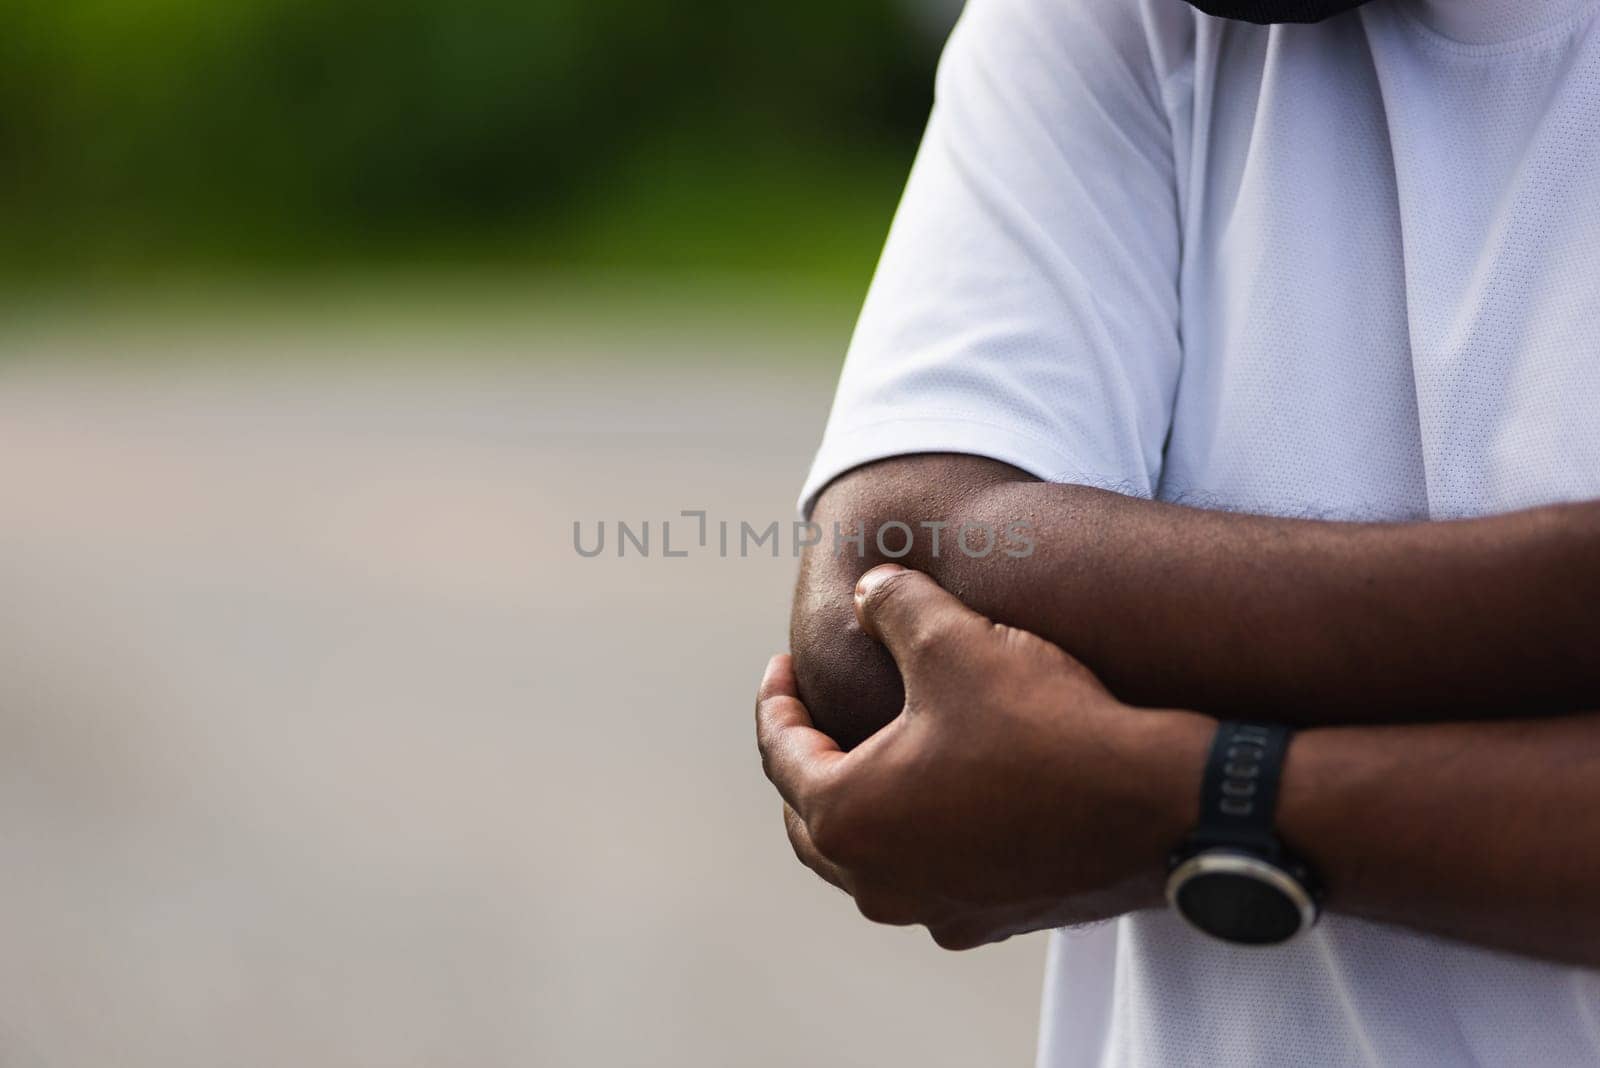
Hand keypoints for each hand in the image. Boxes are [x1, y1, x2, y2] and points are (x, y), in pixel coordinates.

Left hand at [757, 564, 1212, 948]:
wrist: (1160, 806)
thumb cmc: (1046, 724)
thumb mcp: (954, 637)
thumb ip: (892, 604)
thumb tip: (866, 591)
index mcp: (847, 817)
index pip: (781, 753)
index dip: (777, 698)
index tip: (783, 664)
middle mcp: (878, 881)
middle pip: (811, 818)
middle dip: (805, 759)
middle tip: (812, 712)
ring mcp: (935, 911)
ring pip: (867, 859)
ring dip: (862, 806)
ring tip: (874, 753)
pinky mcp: (990, 921)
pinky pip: (928, 879)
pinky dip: (918, 840)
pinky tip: (946, 799)